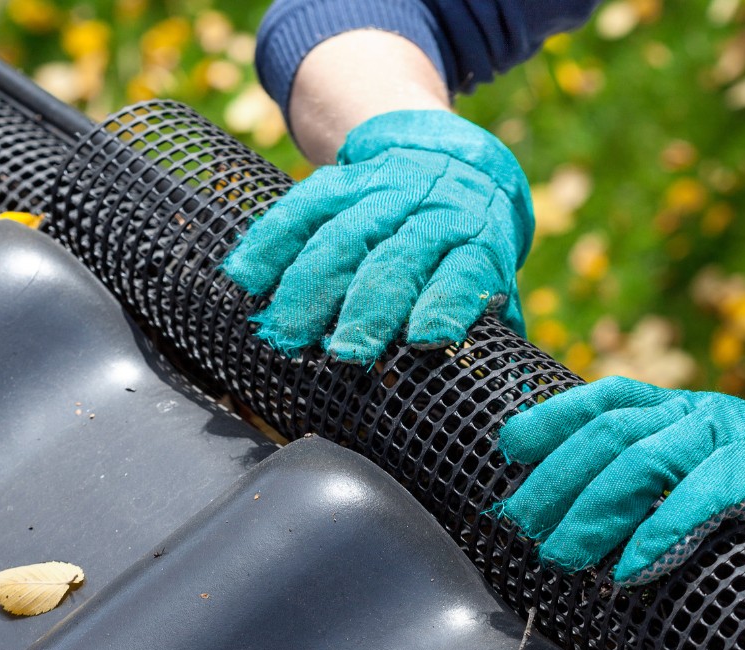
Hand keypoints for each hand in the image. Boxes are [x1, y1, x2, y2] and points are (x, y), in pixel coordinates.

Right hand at [223, 109, 532, 364]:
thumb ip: (490, 324)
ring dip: (310, 287)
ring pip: (343, 235)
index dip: (444, 304)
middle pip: (396, 259)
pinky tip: (246, 277)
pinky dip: (270, 242)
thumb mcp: (493, 277)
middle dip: (368, 309)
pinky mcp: (341, 180)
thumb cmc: (468, 245)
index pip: (463, 273)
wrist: (448, 161)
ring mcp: (383, 193)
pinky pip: (300, 207)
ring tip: (286, 333)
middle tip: (344, 354)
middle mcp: (431, 213)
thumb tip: (499, 393)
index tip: (423, 341)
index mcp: (475, 241)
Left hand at [498, 377, 744, 611]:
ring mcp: (737, 437)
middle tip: (517, 524)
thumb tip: (587, 518)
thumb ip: (663, 481)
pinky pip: (704, 497)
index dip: (551, 417)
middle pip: (608, 433)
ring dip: (592, 510)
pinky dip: (661, 533)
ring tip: (559, 555)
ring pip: (642, 460)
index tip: (507, 447)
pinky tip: (629, 569)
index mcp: (686, 410)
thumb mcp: (715, 471)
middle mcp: (703, 414)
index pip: (605, 398)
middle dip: (554, 479)